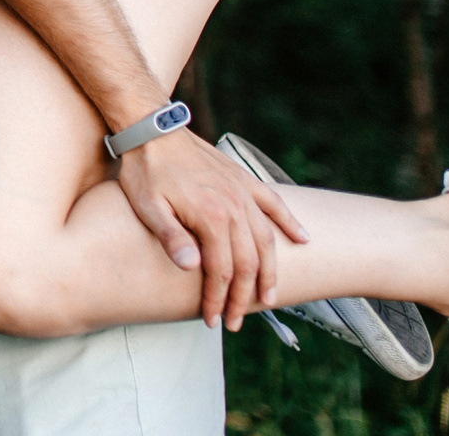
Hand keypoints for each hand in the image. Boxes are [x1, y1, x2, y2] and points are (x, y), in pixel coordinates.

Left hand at [114, 127, 309, 329]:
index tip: (214, 319)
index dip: (218, 298)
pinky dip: (290, 223)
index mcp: (211, 216)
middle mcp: (234, 205)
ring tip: (269, 297)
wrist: (151, 129)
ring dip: (270, 271)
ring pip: (266, 240)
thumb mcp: (148, 206)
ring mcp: (242, 191)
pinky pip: (274, 203)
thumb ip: (171, 236)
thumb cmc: (146, 170)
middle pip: (247, 262)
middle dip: (242, 296)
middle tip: (236, 320)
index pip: (221, 270)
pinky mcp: (243, 178)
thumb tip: (191, 267)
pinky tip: (303, 239)